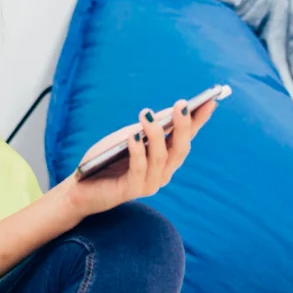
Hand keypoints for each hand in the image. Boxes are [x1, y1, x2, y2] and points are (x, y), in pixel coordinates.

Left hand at [60, 97, 218, 218]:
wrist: (82, 186)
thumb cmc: (108, 158)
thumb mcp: (129, 137)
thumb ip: (148, 128)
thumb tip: (170, 111)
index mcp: (166, 159)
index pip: (187, 137)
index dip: (199, 121)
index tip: (210, 101)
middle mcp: (163, 172)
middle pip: (179, 149)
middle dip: (182, 126)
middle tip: (182, 105)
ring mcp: (150, 183)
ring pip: (160, 158)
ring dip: (155, 135)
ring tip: (147, 115)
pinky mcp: (131, 191)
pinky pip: (138, 169)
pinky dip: (137, 152)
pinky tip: (133, 137)